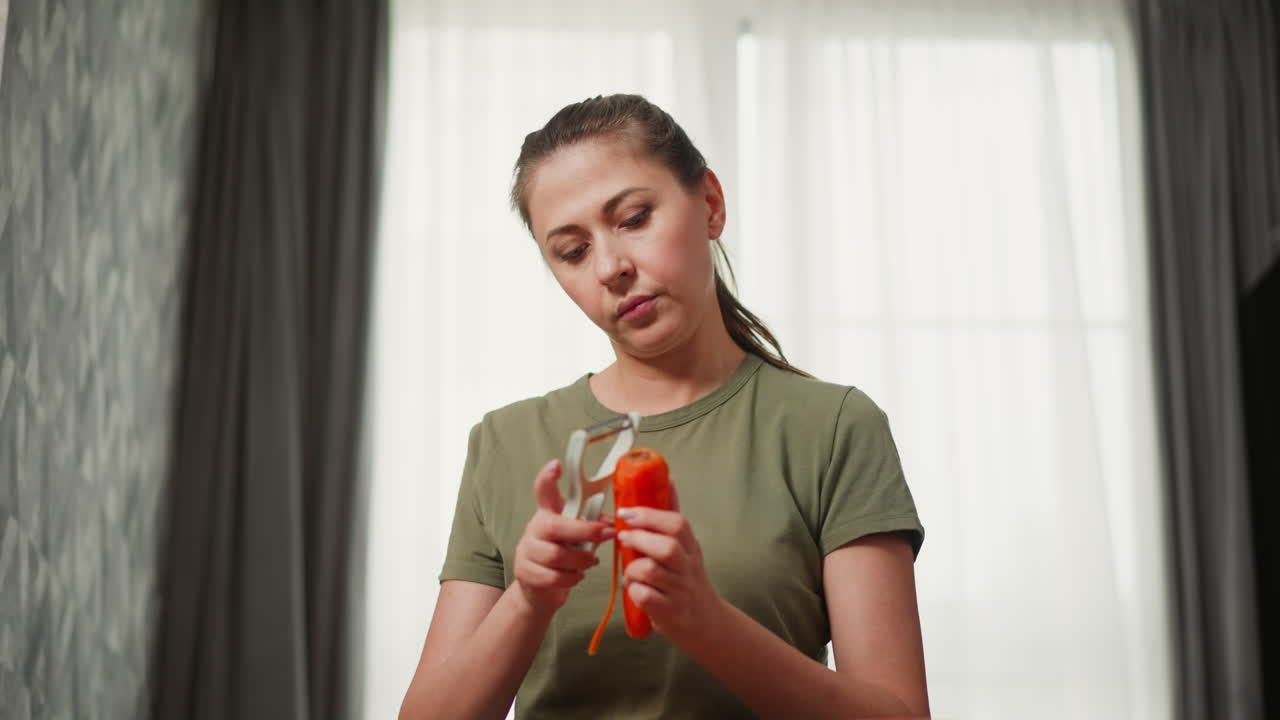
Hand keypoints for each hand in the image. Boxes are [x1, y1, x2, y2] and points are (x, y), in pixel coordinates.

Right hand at [513, 459, 615, 617]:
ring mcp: (527, 550)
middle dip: (584, 531)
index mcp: (548, 513)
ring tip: (591, 561)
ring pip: (556, 555)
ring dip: (581, 559)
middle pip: (554, 526)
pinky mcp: (525, 572)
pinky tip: (577, 575)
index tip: (556, 465)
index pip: (543, 491)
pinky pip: (552, 577)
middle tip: (606, 533)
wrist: (539, 588)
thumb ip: (592, 525)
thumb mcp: (577, 536)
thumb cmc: (563, 556)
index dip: (548, 478)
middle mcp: (535, 528)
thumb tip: (614, 521)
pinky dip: (571, 578)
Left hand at [615, 488, 722, 642]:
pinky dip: (634, 591)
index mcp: (690, 547)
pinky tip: (635, 590)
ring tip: (631, 570)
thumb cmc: (687, 579)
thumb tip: (668, 481)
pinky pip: (645, 596)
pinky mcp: (669, 612)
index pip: (677, 524)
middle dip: (640, 539)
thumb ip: (672, 517)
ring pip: (651, 572)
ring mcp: (680, 591)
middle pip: (667, 547)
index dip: (649, 516)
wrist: (704, 621)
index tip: (626, 512)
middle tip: (623, 537)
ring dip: (633, 568)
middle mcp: (688, 568)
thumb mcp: (686, 546)